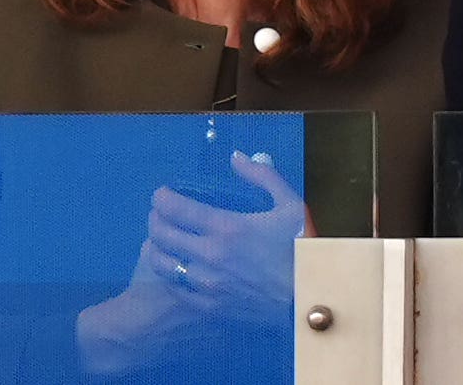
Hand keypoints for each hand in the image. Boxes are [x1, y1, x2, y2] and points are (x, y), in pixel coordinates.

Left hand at [76, 152, 304, 373]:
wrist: (307, 296)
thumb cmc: (300, 247)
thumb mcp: (289, 204)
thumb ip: (261, 176)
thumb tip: (235, 157)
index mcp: (226, 227)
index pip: (174, 208)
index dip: (161, 198)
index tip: (163, 194)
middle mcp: (209, 255)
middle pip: (161, 233)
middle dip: (155, 218)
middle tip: (160, 213)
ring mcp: (205, 283)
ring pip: (160, 263)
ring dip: (155, 246)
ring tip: (161, 240)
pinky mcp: (207, 305)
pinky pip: (173, 288)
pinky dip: (168, 274)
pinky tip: (175, 267)